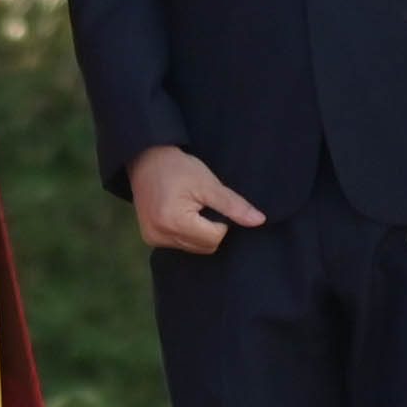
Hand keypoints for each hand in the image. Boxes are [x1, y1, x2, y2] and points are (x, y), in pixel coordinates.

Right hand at [128, 145, 268, 256]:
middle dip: (210, 229)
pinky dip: (186, 233)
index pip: (214, 239)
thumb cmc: (179, 168)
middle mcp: (160, 235)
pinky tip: (180, 214)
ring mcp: (152, 239)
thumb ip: (233, 205)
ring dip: (198, 232)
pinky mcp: (149, 239)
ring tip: (190, 207)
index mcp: (174, 222)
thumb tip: (259, 221)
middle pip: (204, 247)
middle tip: (201, 204)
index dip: (220, 222)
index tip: (210, 202)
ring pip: (193, 248)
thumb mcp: (209, 183)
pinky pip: (179, 244)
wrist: (146, 158)